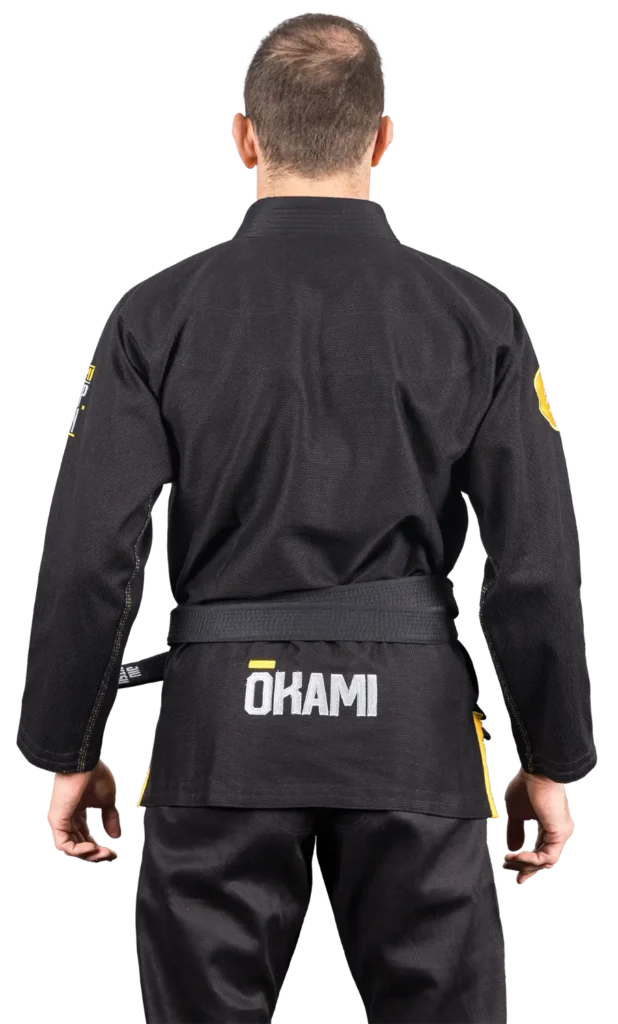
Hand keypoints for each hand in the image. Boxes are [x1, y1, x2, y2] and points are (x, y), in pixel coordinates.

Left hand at [47, 759, 120, 861]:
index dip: (98, 848)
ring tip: (103, 852)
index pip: (85, 837)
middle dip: (95, 854)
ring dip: (89, 854)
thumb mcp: (108, 800)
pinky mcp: (57, 820)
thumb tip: (116, 836)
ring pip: (71, 848)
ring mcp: (61, 820)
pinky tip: (91, 848)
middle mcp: (68, 817)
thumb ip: (110, 819)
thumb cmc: (93, 774)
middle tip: (109, 856)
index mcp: (78, 812)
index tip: (112, 853)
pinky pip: (64, 844)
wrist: (84, 762)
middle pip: (79, 845)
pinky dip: (78, 850)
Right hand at [502, 768, 573, 884]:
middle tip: (509, 873)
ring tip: (508, 861)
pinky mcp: (560, 833)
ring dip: (524, 864)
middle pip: (543, 859)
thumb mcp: (515, 813)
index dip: (524, 862)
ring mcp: (560, 832)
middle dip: (524, 868)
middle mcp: (557, 830)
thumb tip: (511, 851)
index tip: (509, 868)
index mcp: (548, 824)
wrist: (536, 771)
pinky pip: (546, 856)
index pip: (539, 850)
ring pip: (545, 861)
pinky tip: (515, 856)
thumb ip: (514, 833)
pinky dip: (529, 859)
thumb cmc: (526, 785)